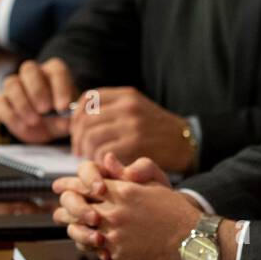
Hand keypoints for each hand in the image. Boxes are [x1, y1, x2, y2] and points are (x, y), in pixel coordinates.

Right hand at [0, 58, 76, 143]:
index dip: (60, 88)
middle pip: (29, 69)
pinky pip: (0, 102)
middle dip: (37, 90)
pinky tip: (23, 126)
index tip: (63, 107)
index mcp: (53, 71)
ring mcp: (15, 85)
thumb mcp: (68, 118)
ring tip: (34, 121)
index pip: (56, 70)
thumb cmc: (59, 116)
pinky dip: (11, 115)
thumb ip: (70, 117)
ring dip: (22, 104)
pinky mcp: (2, 100)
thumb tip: (70, 120)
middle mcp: (33, 73)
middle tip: (45, 109)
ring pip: (12, 84)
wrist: (45, 129)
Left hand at [51, 171, 201, 259]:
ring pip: (80, 231)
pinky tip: (94, 243)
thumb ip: (127, 171)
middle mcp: (115, 212)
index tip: (59, 185)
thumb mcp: (154, 183)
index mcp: (123, 191)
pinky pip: (95, 250)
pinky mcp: (117, 256)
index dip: (69, 184)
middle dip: (64, 207)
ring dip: (74, 229)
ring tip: (72, 227)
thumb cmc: (175, 210)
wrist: (192, 239)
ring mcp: (115, 235)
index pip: (85, 184)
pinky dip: (93, 246)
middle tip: (58, 209)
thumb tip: (106, 160)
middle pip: (76, 208)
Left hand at [69, 87, 197, 172]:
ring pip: (91, 136)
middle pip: (85, 119)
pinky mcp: (134, 144)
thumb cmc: (156, 130)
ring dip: (85, 151)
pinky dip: (99, 160)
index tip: (76, 131)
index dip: (75, 116)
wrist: (184, 143)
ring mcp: (131, 125)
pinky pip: (103, 152)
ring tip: (91, 159)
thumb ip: (112, 109)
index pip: (88, 99)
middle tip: (79, 150)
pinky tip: (104, 164)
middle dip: (77, 138)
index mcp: (126, 95)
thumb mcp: (137, 108)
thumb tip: (78, 119)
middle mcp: (127, 106)